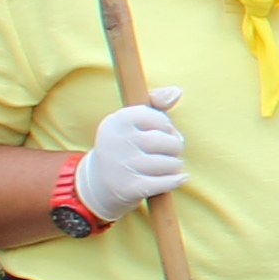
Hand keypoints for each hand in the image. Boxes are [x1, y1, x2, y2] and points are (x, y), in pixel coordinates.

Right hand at [72, 87, 184, 219]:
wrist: (100, 182)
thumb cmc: (126, 145)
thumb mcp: (133, 120)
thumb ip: (156, 101)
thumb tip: (177, 92)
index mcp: (118, 120)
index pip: (160, 119)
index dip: (167, 127)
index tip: (161, 132)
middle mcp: (117, 141)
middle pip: (167, 142)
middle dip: (175, 147)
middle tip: (170, 151)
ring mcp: (122, 166)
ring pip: (169, 164)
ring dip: (175, 166)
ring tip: (167, 165)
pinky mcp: (128, 188)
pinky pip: (164, 183)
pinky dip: (176, 181)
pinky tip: (178, 178)